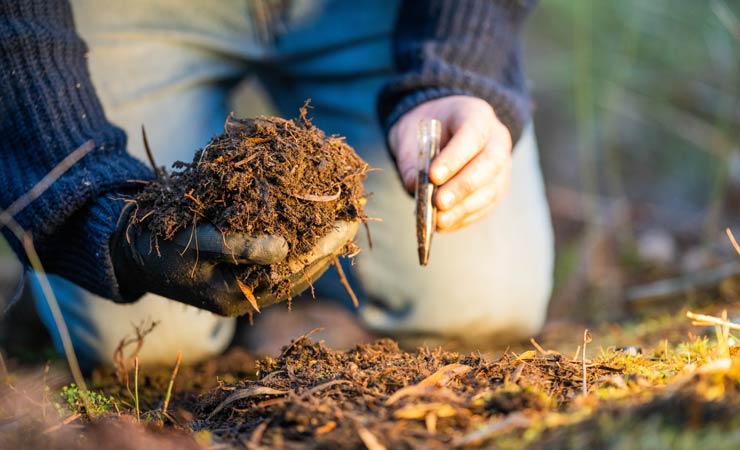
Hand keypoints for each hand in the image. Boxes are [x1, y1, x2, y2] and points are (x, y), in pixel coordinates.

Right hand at [110, 203, 357, 315]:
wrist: (129, 252)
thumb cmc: (158, 246)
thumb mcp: (193, 243)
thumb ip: (236, 246)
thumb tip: (284, 248)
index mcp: (234, 298)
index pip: (292, 274)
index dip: (322, 249)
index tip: (347, 224)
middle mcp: (245, 297)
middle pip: (299, 273)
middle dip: (328, 246)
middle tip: (354, 216)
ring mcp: (242, 286)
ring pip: (292, 267)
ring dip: (317, 244)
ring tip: (341, 218)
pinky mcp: (238, 271)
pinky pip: (277, 259)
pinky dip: (297, 241)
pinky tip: (311, 223)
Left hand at [388, 96, 512, 231]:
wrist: (441, 130)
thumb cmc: (425, 130)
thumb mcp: (411, 134)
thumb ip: (412, 159)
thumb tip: (415, 187)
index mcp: (477, 114)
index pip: (473, 134)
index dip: (455, 157)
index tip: (433, 176)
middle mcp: (497, 139)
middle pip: (490, 163)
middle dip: (463, 186)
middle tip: (438, 202)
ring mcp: (502, 165)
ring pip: (492, 188)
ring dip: (464, 207)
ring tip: (440, 220)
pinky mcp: (497, 188)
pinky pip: (487, 205)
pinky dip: (465, 217)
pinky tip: (445, 224)